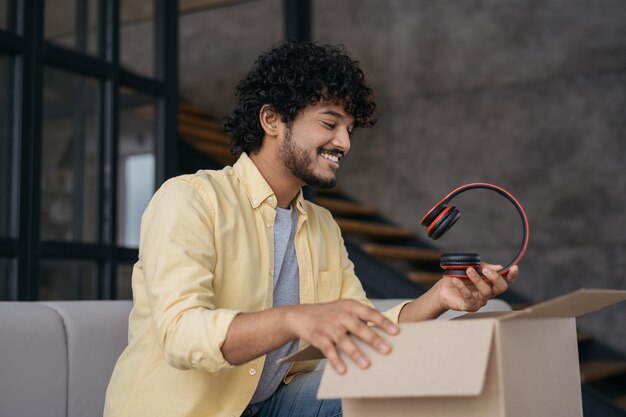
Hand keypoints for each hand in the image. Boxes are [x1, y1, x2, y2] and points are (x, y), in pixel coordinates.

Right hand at [285, 300, 399, 373]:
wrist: (299, 315)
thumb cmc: (329, 315)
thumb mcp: (344, 309)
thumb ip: (360, 319)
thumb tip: (382, 336)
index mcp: (350, 306)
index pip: (369, 313)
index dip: (383, 322)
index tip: (396, 332)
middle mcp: (340, 314)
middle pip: (358, 327)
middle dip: (373, 339)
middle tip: (387, 350)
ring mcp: (328, 326)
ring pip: (344, 340)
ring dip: (355, 353)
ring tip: (366, 365)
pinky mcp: (317, 337)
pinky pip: (328, 350)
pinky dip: (335, 360)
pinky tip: (343, 370)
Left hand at [433, 263, 517, 312]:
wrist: (442, 290)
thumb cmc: (458, 278)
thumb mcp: (471, 268)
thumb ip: (484, 267)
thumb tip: (499, 267)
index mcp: (490, 283)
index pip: (505, 281)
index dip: (511, 275)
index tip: (514, 268)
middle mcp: (488, 293)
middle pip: (501, 288)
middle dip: (495, 277)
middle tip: (484, 270)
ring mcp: (480, 301)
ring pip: (486, 291)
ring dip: (477, 279)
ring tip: (468, 270)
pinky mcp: (469, 306)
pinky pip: (468, 297)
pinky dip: (462, 287)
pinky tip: (455, 279)